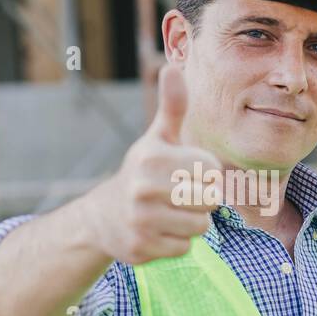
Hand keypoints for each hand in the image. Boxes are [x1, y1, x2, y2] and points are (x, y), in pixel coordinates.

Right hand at [86, 62, 223, 264]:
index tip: (187, 173)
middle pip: (210, 200)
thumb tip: (172, 67)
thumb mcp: (157, 139)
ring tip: (169, 213)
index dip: (208, 174)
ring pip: (200, 227)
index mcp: (152, 157)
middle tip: (179, 195)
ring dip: (191, 222)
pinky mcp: (141, 248)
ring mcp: (140, 220)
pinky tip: (158, 231)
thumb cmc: (142, 172)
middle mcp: (143, 188)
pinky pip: (184, 247)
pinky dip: (176, 242)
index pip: (213, 171)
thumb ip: (172, 107)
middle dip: (202, 200)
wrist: (103, 217)